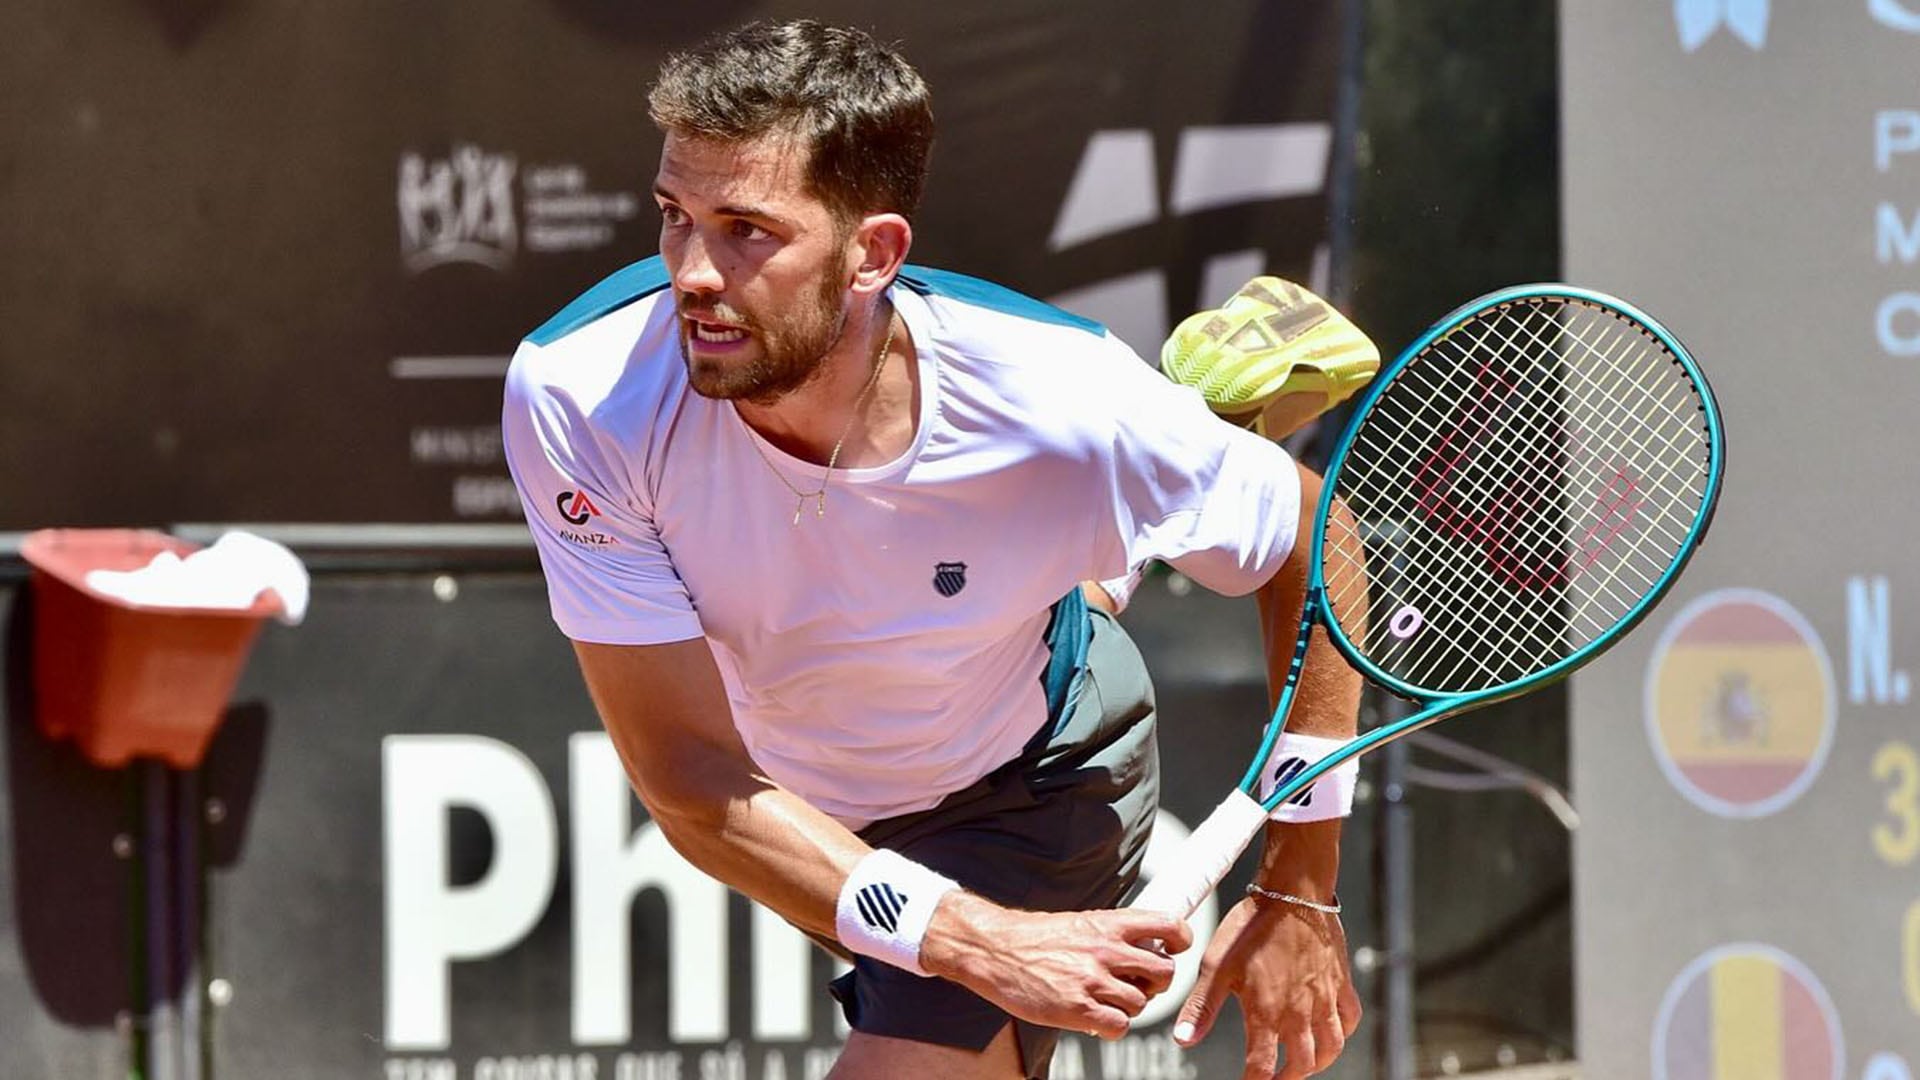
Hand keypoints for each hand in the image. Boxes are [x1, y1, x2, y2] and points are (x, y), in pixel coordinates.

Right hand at [921, 892, 1192, 1038]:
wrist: (994, 950)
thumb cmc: (1033, 937)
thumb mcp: (1080, 923)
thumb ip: (1112, 935)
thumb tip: (1145, 949)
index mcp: (1108, 924)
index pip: (1168, 925)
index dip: (1180, 940)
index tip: (1174, 949)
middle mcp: (1106, 950)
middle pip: (1165, 972)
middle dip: (1157, 983)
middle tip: (1140, 984)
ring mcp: (1093, 981)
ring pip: (1141, 1003)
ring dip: (1129, 1006)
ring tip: (1107, 1001)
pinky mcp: (1078, 1009)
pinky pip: (1119, 1026)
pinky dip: (1112, 1028)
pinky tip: (1097, 1019)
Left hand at [1173, 896, 1361, 1078]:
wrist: (1292, 893)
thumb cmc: (1252, 926)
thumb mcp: (1216, 966)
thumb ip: (1201, 1007)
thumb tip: (1183, 1040)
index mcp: (1267, 1012)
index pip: (1262, 1067)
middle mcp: (1299, 1012)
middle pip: (1301, 1065)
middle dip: (1286, 1079)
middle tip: (1274, 1078)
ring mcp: (1324, 998)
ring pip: (1331, 1048)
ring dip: (1316, 1063)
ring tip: (1302, 1064)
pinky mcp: (1340, 982)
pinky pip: (1349, 1018)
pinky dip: (1342, 1032)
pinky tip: (1331, 1032)